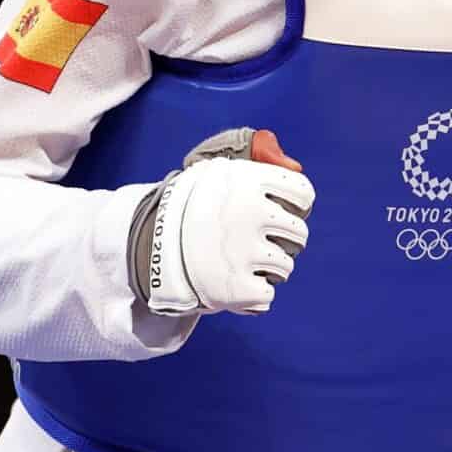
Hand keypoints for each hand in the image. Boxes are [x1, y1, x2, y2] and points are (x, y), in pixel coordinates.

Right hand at [143, 128, 315, 314]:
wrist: (149, 246)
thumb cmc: (195, 205)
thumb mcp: (219, 169)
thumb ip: (258, 155)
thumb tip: (295, 166)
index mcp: (248, 179)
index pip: (303, 194)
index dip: (294, 205)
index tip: (275, 209)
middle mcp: (248, 213)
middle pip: (299, 234)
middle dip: (281, 240)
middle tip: (252, 239)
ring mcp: (242, 252)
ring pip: (285, 266)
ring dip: (267, 268)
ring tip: (238, 260)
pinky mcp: (234, 289)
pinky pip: (268, 296)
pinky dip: (253, 294)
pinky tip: (233, 280)